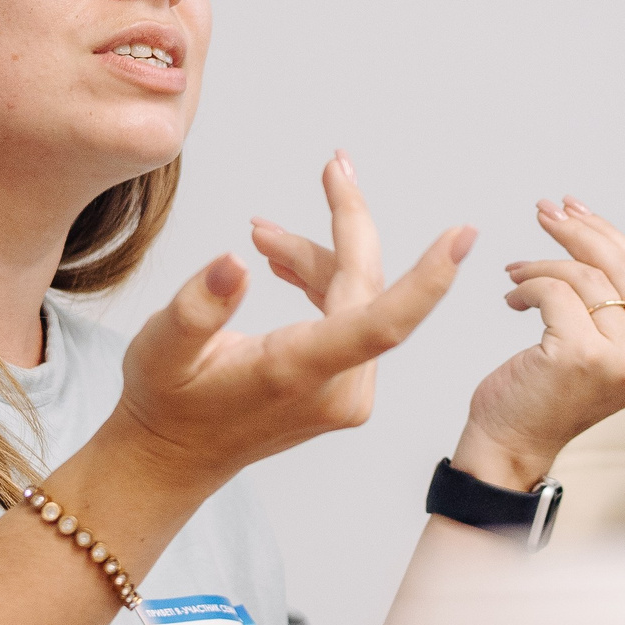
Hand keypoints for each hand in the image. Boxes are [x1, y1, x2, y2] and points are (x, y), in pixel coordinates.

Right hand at [109, 153, 472, 491]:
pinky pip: (351, 318)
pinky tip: (283, 261)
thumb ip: (198, 307)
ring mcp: (346, 394)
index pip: (381, 323)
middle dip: (345, 225)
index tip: (461, 237)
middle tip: (333, 166)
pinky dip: (322, 282)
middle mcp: (337, 389)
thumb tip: (234, 262)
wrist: (174, 458)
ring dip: (317, 257)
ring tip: (261, 235)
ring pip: (357, 299)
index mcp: (298, 372)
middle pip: (366, 288)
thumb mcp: (162, 348)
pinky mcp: (344, 390)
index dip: (426, 279)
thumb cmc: (166, 403)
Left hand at [258, 193, 624, 491]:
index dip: (609, 236)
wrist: (513, 443)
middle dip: (579, 232)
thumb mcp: (614, 362)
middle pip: (622, 269)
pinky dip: (527, 285)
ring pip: (586, 277)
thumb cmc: (553, 398)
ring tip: (517, 272)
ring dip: (543, 264)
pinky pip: (555, 291)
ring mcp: (620, 359)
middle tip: (546, 211)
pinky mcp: (580, 354)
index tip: (575, 210)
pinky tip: (512, 297)